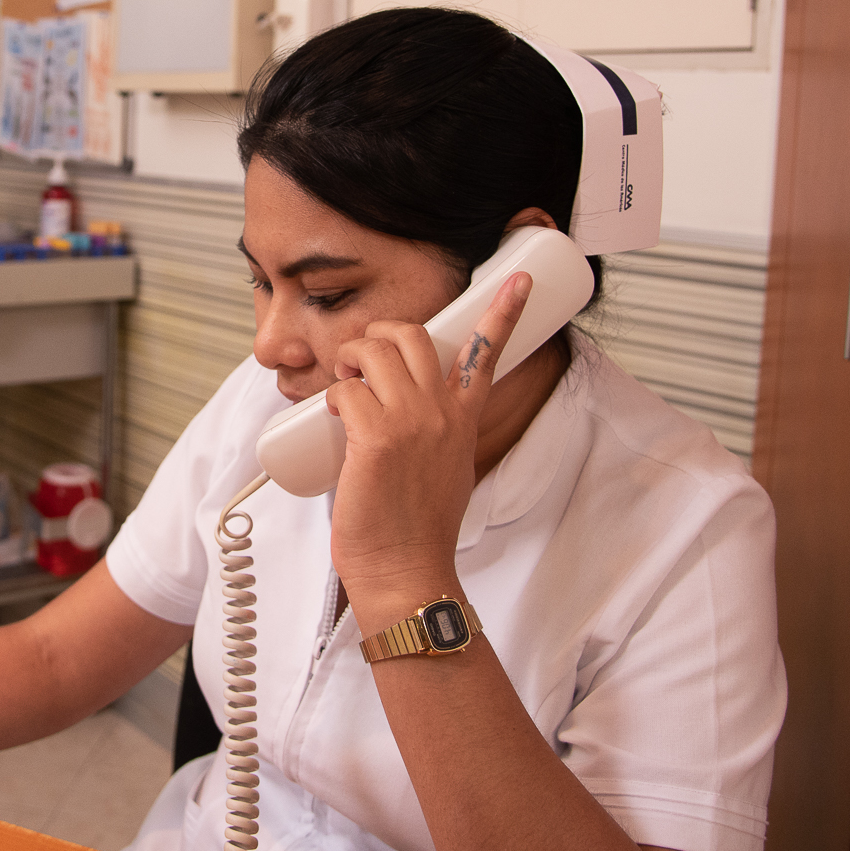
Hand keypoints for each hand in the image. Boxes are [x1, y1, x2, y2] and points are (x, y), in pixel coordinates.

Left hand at [324, 274, 530, 597]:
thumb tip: (398, 412)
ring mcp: (411, 423)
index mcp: (463, 420)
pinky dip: (332, 397)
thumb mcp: (446, 469)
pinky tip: (331, 418)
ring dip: (348, 359)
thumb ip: (435, 432)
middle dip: (377, 334)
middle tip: (360, 361)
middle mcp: (442, 414)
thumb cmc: (417, 529)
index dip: (503, 311)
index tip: (517, 280)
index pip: (487, 353)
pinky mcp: (377, 438)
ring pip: (373, 352)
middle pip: (411, 334)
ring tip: (342, 385)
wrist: (407, 570)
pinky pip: (345, 391)